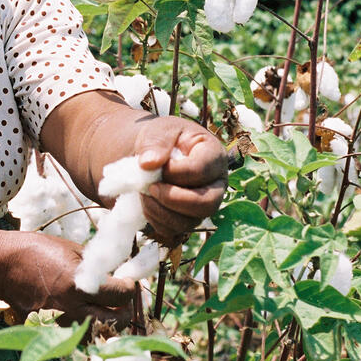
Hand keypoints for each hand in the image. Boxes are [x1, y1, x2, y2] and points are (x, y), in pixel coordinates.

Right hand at [0, 230, 134, 325]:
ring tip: (102, 303)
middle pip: (117, 319)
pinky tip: (81, 309)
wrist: (1, 266)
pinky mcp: (50, 329)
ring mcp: (61, 322)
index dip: (130, 286)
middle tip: (121, 295)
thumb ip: (96, 263)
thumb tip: (118, 269)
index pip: (122, 295)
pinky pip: (77, 332)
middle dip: (124, 307)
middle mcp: (73, 308)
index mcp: (80, 284)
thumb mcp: (70, 249)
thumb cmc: (35, 250)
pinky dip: (84, 324)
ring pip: (98, 330)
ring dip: (105, 318)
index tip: (128, 279)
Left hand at [127, 115, 226, 244]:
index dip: (175, 172)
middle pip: (207, 204)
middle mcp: (216, 184)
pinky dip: (156, 220)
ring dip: (161, 210)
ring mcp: (204, 204)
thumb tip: (149, 163)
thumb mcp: (159, 130)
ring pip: (191, 221)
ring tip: (144, 193)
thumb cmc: (161, 138)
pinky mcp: (188, 218)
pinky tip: (146, 202)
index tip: (152, 165)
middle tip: (150, 188)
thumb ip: (155, 142)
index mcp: (214, 155)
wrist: (152, 154)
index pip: (201, 170)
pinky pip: (175, 230)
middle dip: (174, 199)